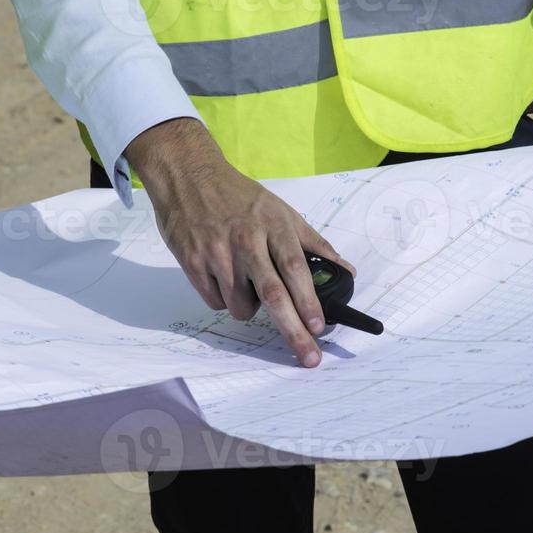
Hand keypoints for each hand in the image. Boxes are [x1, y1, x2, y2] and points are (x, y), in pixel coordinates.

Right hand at [127, 118, 351, 367]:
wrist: (187, 176)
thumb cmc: (238, 196)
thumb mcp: (280, 210)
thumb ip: (313, 242)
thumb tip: (345, 270)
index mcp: (272, 226)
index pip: (295, 269)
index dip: (308, 300)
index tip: (319, 325)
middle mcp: (246, 241)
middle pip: (273, 295)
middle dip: (293, 330)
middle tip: (308, 356)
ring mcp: (217, 253)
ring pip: (241, 306)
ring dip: (249, 306)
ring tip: (244, 280)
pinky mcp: (192, 263)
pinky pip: (215, 302)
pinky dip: (223, 299)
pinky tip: (220, 274)